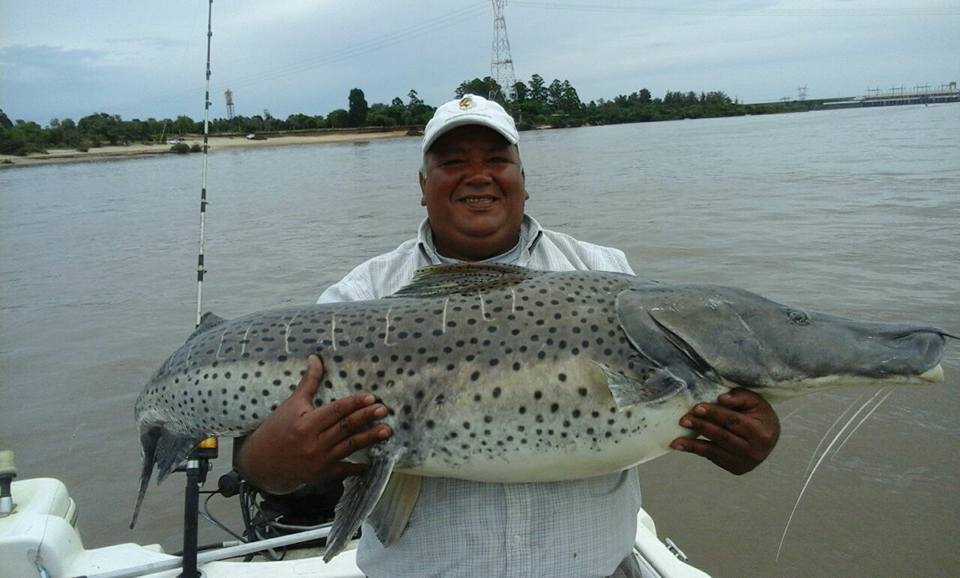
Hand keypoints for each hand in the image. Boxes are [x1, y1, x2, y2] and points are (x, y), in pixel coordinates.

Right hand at [236, 355, 392, 492]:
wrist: (261, 462)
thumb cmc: (277, 428)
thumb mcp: (292, 404)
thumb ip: (308, 382)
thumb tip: (316, 358)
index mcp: (306, 422)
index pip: (335, 410)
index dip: (354, 403)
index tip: (371, 397)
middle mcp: (314, 441)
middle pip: (345, 427)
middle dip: (366, 417)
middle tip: (384, 410)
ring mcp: (319, 459)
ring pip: (349, 446)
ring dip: (369, 438)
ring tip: (387, 431)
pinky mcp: (321, 474)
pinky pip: (344, 470)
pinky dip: (357, 467)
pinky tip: (371, 462)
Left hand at [671, 388, 779, 474]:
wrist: (769, 437)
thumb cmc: (759, 415)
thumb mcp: (755, 401)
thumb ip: (739, 397)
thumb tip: (721, 399)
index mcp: (761, 433)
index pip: (733, 421)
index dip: (714, 414)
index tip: (697, 407)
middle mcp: (754, 451)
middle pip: (722, 436)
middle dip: (701, 427)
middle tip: (683, 420)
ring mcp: (745, 463)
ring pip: (714, 451)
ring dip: (693, 445)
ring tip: (676, 441)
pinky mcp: (736, 469)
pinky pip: (713, 457)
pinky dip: (698, 451)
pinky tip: (683, 446)